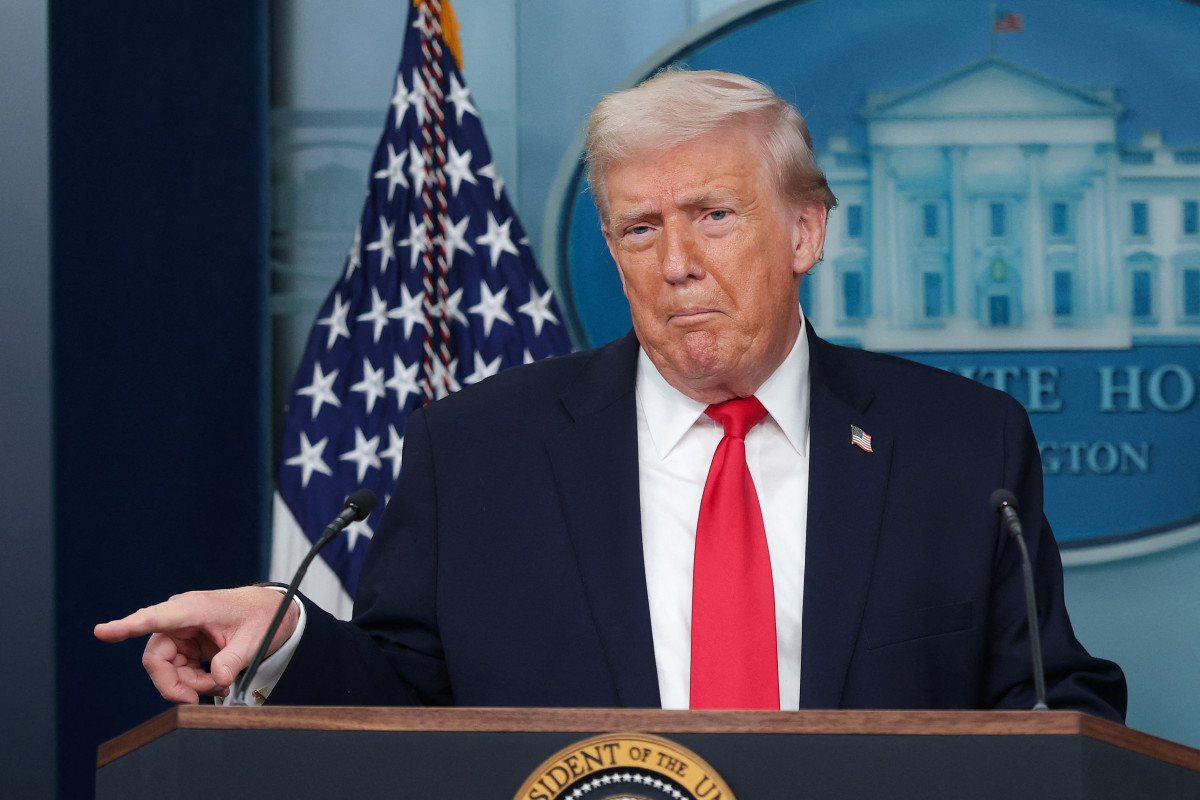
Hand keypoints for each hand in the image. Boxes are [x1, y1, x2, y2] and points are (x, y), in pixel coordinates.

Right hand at [94, 586, 299, 703]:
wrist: (275, 609)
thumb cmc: (263, 615)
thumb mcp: (255, 639)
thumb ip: (233, 660)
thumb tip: (217, 681)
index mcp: (194, 608)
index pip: (155, 618)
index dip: (127, 626)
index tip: (102, 632)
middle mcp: (181, 618)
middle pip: (157, 659)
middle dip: (175, 684)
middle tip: (197, 700)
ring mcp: (182, 631)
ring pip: (167, 668)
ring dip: (189, 685)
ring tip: (219, 686)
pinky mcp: (188, 643)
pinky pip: (179, 669)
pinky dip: (194, 681)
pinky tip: (216, 682)